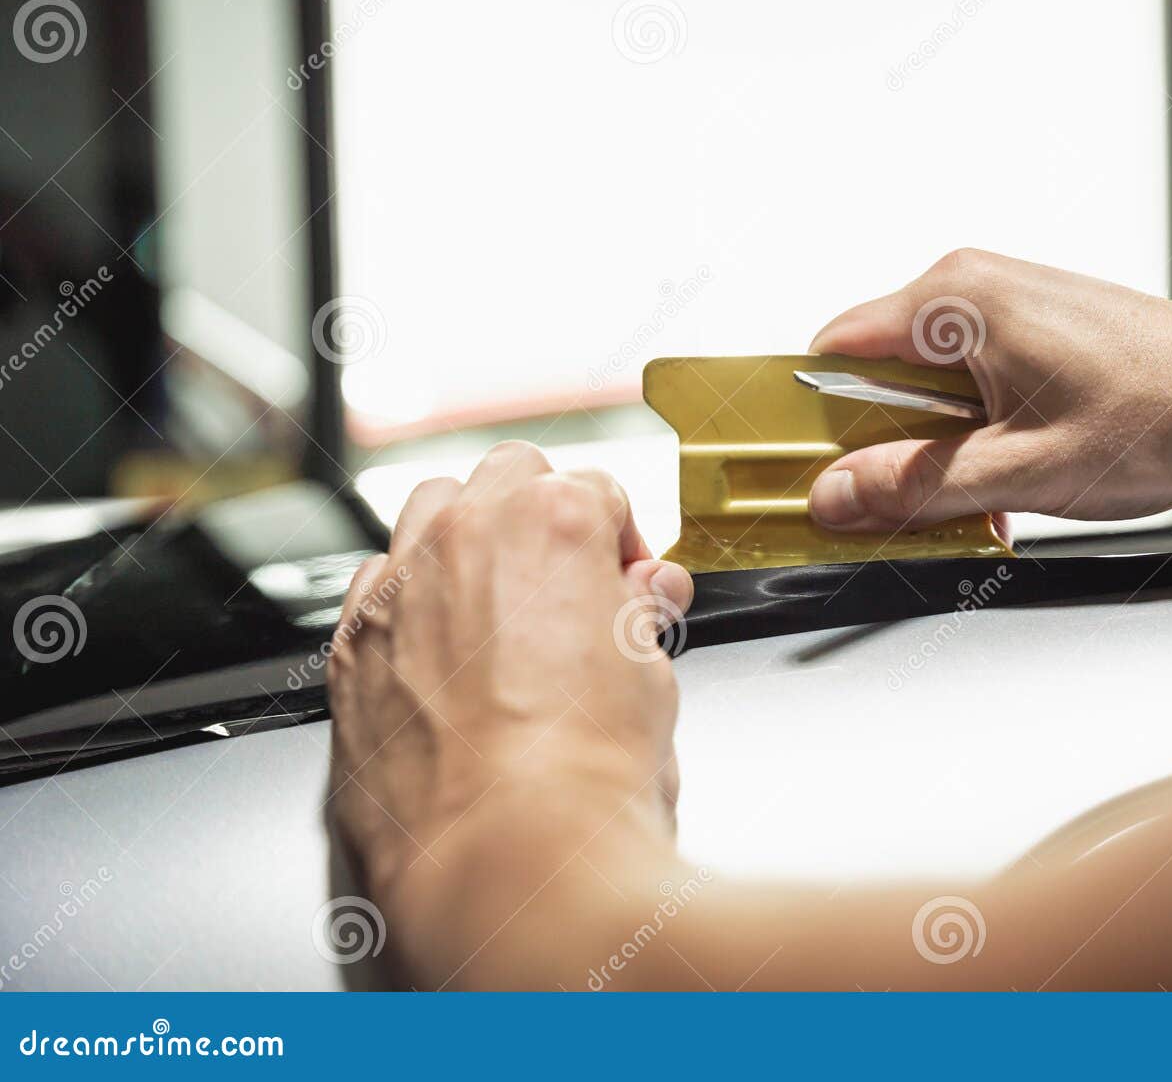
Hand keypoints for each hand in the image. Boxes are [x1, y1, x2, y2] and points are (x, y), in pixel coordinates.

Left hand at [326, 442, 691, 924]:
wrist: (504, 863)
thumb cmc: (583, 781)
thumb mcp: (652, 676)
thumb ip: (638, 612)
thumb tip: (638, 597)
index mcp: (554, 524)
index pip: (598, 490)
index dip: (624, 541)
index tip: (630, 585)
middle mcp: (465, 537)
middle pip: (508, 477)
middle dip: (543, 515)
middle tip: (571, 581)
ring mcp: (399, 588)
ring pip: (429, 511)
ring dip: (469, 539)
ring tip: (504, 607)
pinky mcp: (350, 648)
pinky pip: (376, 584)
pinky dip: (410, 597)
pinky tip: (444, 649)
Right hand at [806, 249, 1171, 526]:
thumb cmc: (1165, 415)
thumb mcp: (1022, 471)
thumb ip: (915, 486)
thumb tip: (836, 494)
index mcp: (955, 302)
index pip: (831, 350)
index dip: (814, 421)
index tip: (814, 475)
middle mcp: (972, 287)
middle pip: (874, 370)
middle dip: (886, 446)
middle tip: (918, 505)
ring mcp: (1004, 302)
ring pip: (923, 383)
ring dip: (935, 447)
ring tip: (988, 494)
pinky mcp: (1030, 325)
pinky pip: (966, 381)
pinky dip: (971, 432)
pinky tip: (1011, 474)